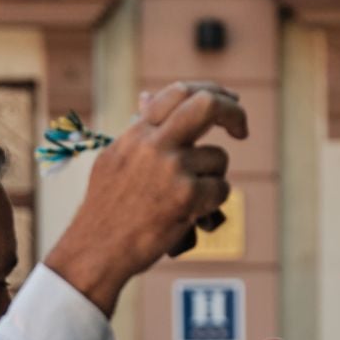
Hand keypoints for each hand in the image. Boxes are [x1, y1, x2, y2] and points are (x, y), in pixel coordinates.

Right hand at [46, 82, 246, 314]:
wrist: (97, 249)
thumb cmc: (107, 208)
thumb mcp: (115, 159)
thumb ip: (138, 131)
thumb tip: (148, 99)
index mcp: (137, 133)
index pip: (178, 93)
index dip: (210, 90)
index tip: (226, 100)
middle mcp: (155, 144)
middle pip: (206, 105)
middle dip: (232, 112)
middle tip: (241, 129)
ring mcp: (172, 169)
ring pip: (218, 158)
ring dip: (213, 178)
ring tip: (188, 197)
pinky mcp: (187, 196)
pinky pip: (221, 189)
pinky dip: (213, 202)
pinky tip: (191, 213)